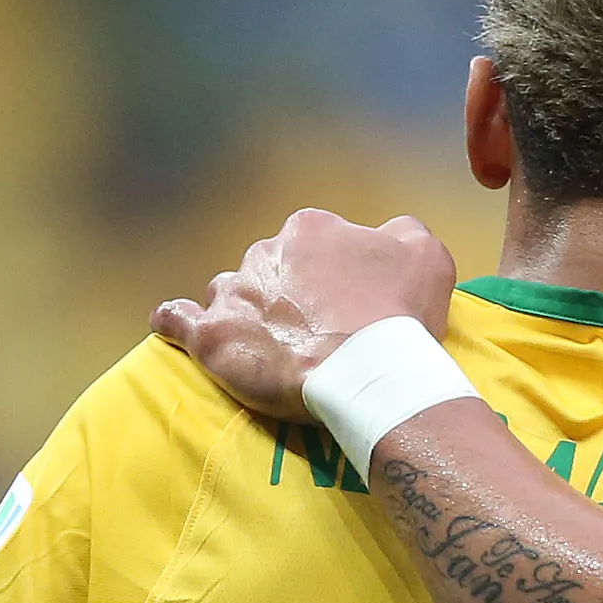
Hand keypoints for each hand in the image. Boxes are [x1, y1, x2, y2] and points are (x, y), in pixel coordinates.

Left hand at [152, 209, 458, 419]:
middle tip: (314, 334)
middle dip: (286, 294)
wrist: (370, 372)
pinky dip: (178, 323)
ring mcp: (234, 292)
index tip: (346, 306)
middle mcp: (265, 251)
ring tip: (267, 348)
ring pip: (230, 295)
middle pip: (270, 269)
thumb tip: (387, 232)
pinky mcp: (211, 336)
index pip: (312, 243)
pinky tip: (183, 330)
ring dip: (244, 313)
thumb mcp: (426, 256)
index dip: (330, 275)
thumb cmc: (401, 316)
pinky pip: (177, 320)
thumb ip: (402, 233)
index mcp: (311, 229)